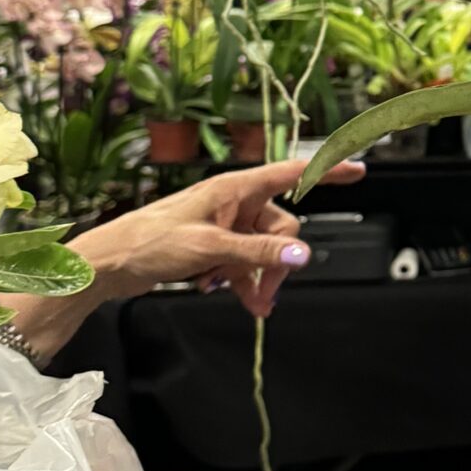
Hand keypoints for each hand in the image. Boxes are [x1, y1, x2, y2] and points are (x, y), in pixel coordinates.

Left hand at [69, 155, 365, 318]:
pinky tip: (233, 295)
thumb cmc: (150, 242)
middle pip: (281, 226)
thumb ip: (259, 250)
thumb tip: (301, 253)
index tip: (358, 169)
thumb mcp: (210, 247)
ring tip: (247, 301)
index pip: (291, 174)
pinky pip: (246, 262)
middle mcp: (234, 203)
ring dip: (258, 276)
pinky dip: (244, 281)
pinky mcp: (215, 247)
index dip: (327, 171)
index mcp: (235, 188)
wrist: (113, 265)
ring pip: (264, 249)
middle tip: (263, 290)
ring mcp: (225, 225)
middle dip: (276, 260)